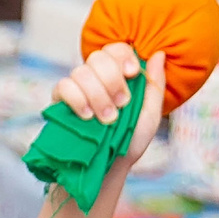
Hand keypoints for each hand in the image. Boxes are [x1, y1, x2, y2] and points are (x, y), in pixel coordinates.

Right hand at [53, 43, 167, 167]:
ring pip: (82, 72)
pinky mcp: (59, 102)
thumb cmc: (129, 142)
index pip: (116, 49)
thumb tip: (159, 54)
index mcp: (117, 76)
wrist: (107, 168)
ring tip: (107, 119)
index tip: (132, 74)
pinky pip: (64, 86)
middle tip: (122, 105)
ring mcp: (76, 88)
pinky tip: (87, 116)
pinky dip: (78, 99)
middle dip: (113, 80)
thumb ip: (155, 85)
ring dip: (98, 95)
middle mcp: (95, 78)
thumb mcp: (149, 115)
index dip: (123, 56)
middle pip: (98, 57)